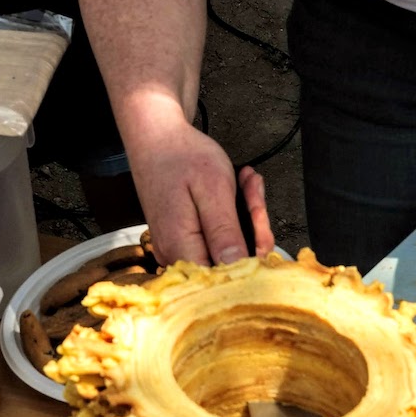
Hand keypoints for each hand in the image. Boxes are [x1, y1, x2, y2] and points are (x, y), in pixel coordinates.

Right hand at [126, 105, 273, 265]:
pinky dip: (233, 214)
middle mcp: (176, 256)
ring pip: (227, 249)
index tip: (259, 217)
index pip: (226, 278)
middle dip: (252, 227)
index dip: (252, 256)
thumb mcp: (213, 190)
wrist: (156, 138)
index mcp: (181, 248)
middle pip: (230, 264)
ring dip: (245, 216)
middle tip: (253, 189)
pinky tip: (238, 187)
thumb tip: (239, 271)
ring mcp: (178, 249)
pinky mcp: (183, 240)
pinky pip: (217, 238)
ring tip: (246, 182)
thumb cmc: (182, 157)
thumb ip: (225, 233)